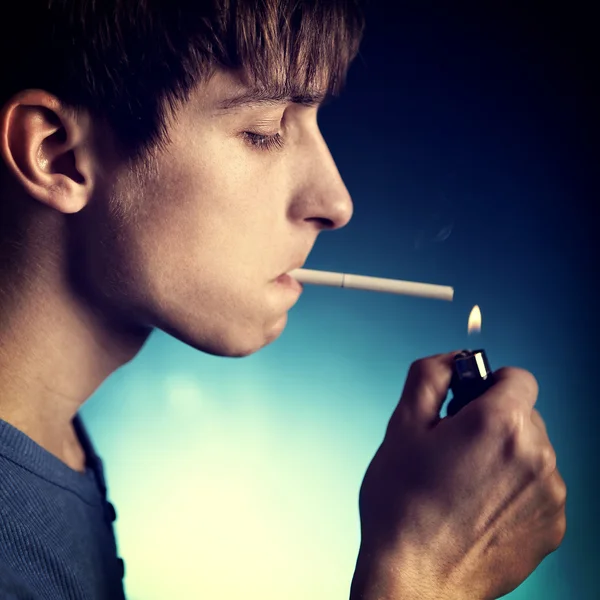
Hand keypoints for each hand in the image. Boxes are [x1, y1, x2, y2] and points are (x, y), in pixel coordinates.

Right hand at [350, 351, 566, 599]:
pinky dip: (515, 489)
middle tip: (454, 448)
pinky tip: (480, 508)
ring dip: (505, 455)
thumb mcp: (402, 426)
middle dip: (493, 420)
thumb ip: (430, 375)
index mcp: (499, 423)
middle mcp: (537, 455)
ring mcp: (550, 495)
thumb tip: (451, 358)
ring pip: (532, 451)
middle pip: (525, 414)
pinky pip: (538, 488)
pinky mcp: (553, 526)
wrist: (414, 578)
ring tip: (464, 483)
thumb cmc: (402, 503)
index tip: (468, 402)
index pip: (519, 376)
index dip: (490, 382)